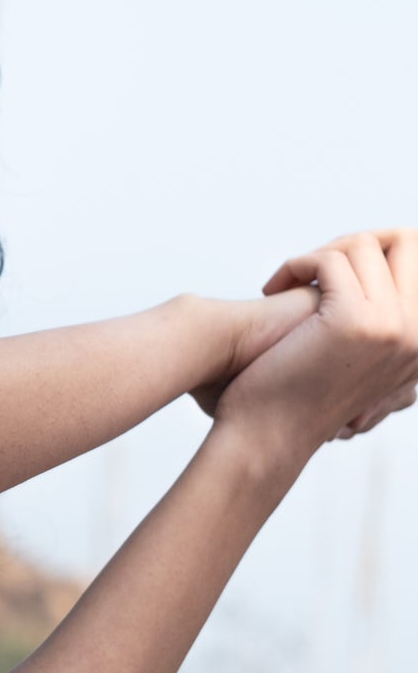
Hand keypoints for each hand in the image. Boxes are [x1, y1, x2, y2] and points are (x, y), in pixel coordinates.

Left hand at [213, 229, 417, 455]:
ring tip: (288, 282)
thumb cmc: (298, 390)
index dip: (375, 249)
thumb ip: (378, 318)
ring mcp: (395, 326)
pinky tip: (272, 289)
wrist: (268, 433)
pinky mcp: (356, 321)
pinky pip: (330, 259)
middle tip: (311, 270)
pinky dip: (295, 265)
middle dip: (351, 243)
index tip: (331, 269)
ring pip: (365, 244)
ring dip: (318, 254)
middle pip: (407, 239)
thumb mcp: (356, 353)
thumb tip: (374, 263)